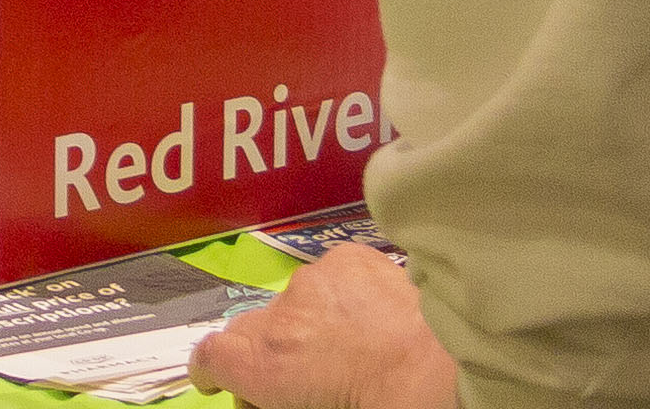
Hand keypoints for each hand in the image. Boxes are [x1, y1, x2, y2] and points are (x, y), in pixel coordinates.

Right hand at [195, 246, 452, 408]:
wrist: (439, 370)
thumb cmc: (378, 404)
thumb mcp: (310, 407)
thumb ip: (275, 393)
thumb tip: (262, 394)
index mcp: (264, 362)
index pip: (210, 356)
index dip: (212, 369)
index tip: (219, 379)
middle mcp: (279, 315)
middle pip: (253, 329)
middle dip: (273, 350)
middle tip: (312, 376)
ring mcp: (314, 280)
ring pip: (298, 300)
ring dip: (315, 320)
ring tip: (356, 340)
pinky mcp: (350, 256)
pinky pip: (335, 275)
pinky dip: (347, 293)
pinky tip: (377, 312)